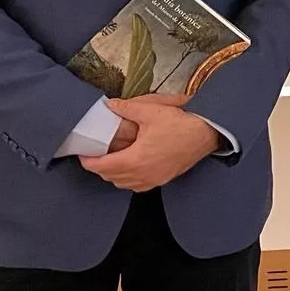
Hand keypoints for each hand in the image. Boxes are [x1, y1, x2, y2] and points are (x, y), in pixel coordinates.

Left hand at [78, 96, 218, 192]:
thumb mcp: (152, 111)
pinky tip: (131, 165)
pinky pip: (137, 185)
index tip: (82, 155)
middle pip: (111, 177)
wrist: (207, 134)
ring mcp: (153, 179)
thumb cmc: (182, 124)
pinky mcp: (162, 179)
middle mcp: (142, 174)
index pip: (103, 167)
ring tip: (111, 159)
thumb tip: (111, 105)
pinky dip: (128, 178)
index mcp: (136, 159)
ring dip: (113, 174)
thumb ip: (127, 108)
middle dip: (99, 167)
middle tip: (94, 154)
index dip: (88, 162)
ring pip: (123, 183)